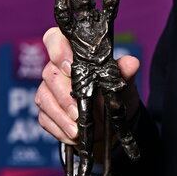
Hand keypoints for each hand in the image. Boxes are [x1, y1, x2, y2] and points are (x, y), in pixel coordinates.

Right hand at [35, 27, 140, 143]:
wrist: (111, 121)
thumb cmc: (112, 93)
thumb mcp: (123, 83)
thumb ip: (124, 71)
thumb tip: (131, 63)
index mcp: (72, 54)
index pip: (54, 39)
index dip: (57, 49)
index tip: (70, 66)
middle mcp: (56, 69)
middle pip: (49, 74)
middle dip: (64, 95)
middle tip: (78, 111)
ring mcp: (48, 90)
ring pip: (44, 98)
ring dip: (61, 116)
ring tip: (77, 129)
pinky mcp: (46, 111)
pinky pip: (45, 119)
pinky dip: (59, 129)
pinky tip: (72, 136)